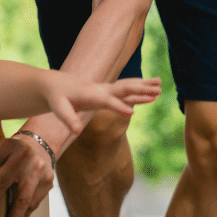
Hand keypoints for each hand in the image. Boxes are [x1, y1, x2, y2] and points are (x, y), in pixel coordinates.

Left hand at [0, 135, 54, 216]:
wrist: (41, 144)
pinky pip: (34, 203)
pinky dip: (24, 216)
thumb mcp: (0, 154)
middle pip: (2, 181)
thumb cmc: (12, 155)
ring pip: (22, 198)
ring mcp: (38, 168)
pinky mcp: (48, 180)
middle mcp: (23, 155)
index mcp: (5, 146)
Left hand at [44, 75, 161, 132]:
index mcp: (90, 95)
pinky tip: (151, 95)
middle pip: (123, 88)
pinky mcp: (107, 92)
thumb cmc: (57, 98)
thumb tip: (75, 131)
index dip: (118, 107)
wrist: (56, 85)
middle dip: (139, 89)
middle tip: (157, 91)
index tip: (132, 113)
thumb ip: (68, 119)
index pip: (107, 101)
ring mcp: (105, 89)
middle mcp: (100, 89)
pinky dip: (139, 91)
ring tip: (160, 87)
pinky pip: (126, 91)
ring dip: (143, 87)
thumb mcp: (58, 109)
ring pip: (127, 87)